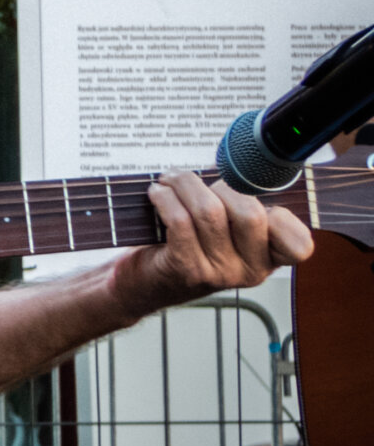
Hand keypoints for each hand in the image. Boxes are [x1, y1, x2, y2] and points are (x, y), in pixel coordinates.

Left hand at [113, 171, 312, 316]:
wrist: (146, 282)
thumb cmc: (190, 246)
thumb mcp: (227, 231)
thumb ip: (243, 205)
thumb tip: (242, 162)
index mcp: (270, 259)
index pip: (299, 244)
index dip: (280, 214)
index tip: (249, 194)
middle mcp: (251, 271)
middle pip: (250, 214)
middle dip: (221, 186)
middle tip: (198, 184)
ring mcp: (220, 273)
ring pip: (210, 212)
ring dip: (184, 185)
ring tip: (169, 180)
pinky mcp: (187, 269)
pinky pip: (180, 221)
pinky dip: (166, 198)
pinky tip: (157, 193)